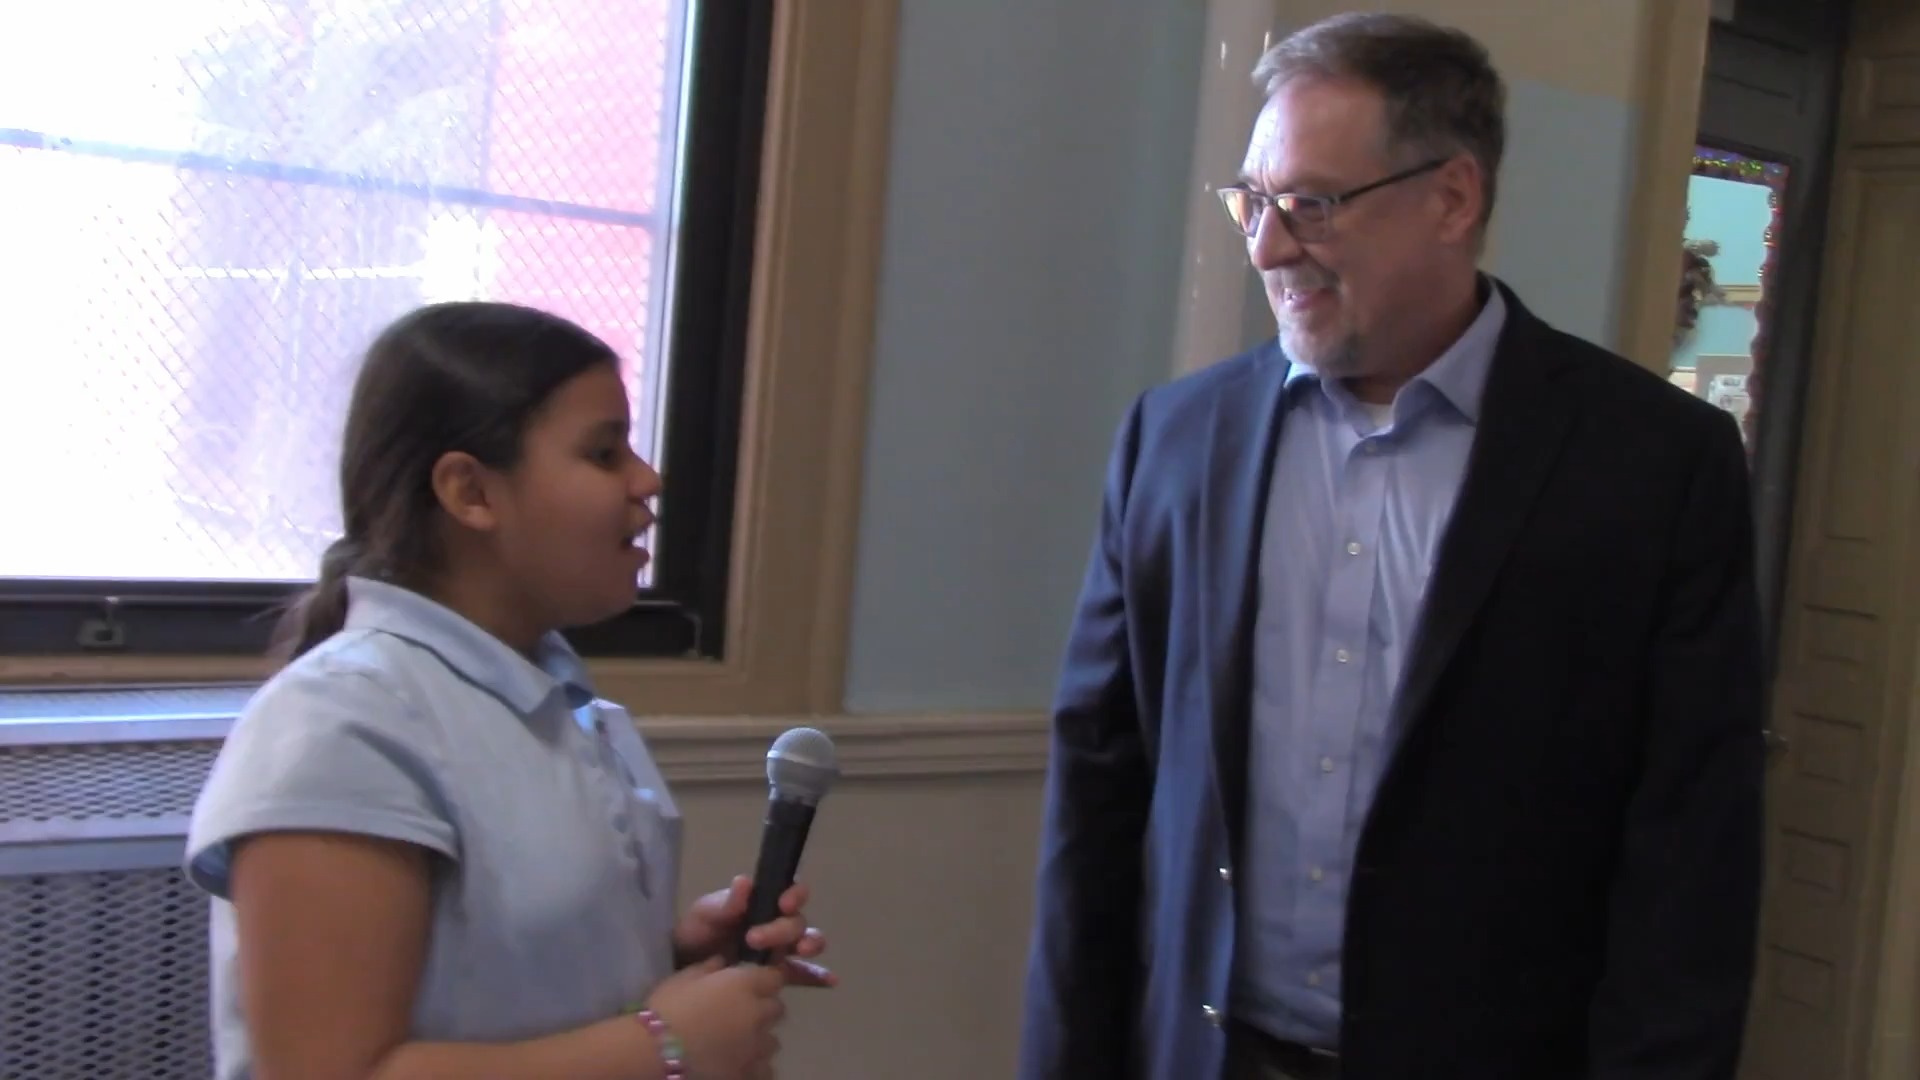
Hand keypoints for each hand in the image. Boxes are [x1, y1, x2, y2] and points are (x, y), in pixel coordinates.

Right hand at [644, 956, 784, 1078]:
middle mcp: (757, 1013)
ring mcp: (755, 1046)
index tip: (752, 984)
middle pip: (777, 1009)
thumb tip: (722, 962)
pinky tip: (741, 1063)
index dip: (765, 980)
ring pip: (773, 1041)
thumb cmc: (667, 1007)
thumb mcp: (684, 977)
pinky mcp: (747, 1072)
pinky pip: (765, 1069)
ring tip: (740, 1042)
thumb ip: (709, 967)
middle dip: (763, 1009)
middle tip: (742, 1013)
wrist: (655, 1050)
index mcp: (744, 984)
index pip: (775, 978)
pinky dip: (756, 1066)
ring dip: (760, 1039)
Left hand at [673, 876, 836, 987]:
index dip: (794, 894)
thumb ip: (725, 904)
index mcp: (761, 903)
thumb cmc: (695, 933)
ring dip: (810, 945)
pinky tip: (829, 981)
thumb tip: (745, 882)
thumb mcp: (704, 915)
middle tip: (755, 940)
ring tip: (802, 952)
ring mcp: (779, 950)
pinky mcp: (777, 975)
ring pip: (807, 943)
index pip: (789, 892)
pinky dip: (817, 976)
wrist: (683, 969)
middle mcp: (776, 923)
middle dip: (783, 929)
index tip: (783, 903)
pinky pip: (802, 974)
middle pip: (796, 921)